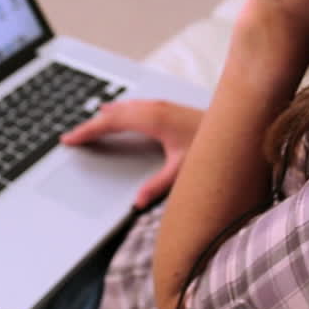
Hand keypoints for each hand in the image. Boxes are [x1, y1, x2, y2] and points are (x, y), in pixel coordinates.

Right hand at [59, 100, 202, 208]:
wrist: (238, 125)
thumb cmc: (214, 145)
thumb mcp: (184, 169)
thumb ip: (158, 185)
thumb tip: (137, 203)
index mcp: (153, 119)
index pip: (111, 123)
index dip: (88, 131)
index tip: (70, 139)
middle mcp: (155, 108)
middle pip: (113, 113)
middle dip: (90, 124)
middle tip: (71, 137)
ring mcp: (162, 105)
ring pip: (124, 107)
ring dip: (105, 116)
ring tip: (89, 126)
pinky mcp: (168, 107)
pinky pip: (134, 106)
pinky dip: (119, 111)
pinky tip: (118, 112)